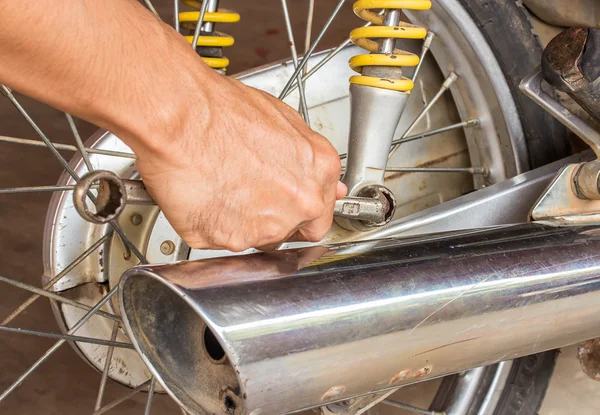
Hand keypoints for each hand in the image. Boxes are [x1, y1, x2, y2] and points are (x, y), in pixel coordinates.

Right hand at [135, 72, 345, 250]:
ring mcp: (268, 226)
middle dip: (272, 216)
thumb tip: (314, 174)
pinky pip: (225, 241)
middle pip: (292, 228)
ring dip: (243, 221)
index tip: (287, 204)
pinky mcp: (231, 240)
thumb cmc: (222, 110)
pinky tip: (206, 197)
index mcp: (320, 171)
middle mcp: (301, 203)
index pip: (320, 211)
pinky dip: (214, 225)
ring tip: (222, 188)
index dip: (300, 209)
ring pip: (260, 238)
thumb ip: (305, 159)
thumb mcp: (282, 120)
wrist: (180, 117)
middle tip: (246, 192)